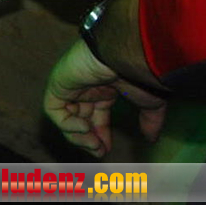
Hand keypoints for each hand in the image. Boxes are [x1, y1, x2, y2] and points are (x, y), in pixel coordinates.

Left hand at [44, 40, 166, 156]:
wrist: (123, 53)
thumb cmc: (138, 73)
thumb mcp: (149, 102)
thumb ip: (149, 121)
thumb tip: (152, 138)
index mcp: (105, 86)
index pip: (97, 114)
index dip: (101, 134)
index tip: (107, 150)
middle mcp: (86, 84)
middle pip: (81, 118)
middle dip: (89, 139)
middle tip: (99, 152)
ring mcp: (71, 83)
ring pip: (66, 117)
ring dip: (79, 136)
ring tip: (94, 144)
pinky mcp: (58, 83)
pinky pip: (54, 109)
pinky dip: (67, 124)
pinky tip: (85, 127)